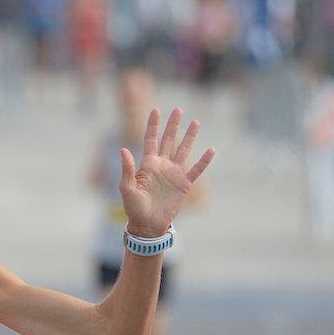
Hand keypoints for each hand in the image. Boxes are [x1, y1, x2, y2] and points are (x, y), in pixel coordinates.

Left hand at [119, 108, 214, 236]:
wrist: (147, 225)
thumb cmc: (134, 208)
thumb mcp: (126, 188)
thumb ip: (127, 169)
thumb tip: (123, 149)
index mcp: (147, 165)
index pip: (150, 139)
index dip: (153, 125)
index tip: (156, 110)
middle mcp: (161, 166)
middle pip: (168, 140)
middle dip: (173, 125)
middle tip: (178, 109)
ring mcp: (174, 174)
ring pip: (184, 150)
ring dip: (189, 137)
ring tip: (195, 122)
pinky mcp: (184, 184)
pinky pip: (196, 170)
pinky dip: (204, 161)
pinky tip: (211, 149)